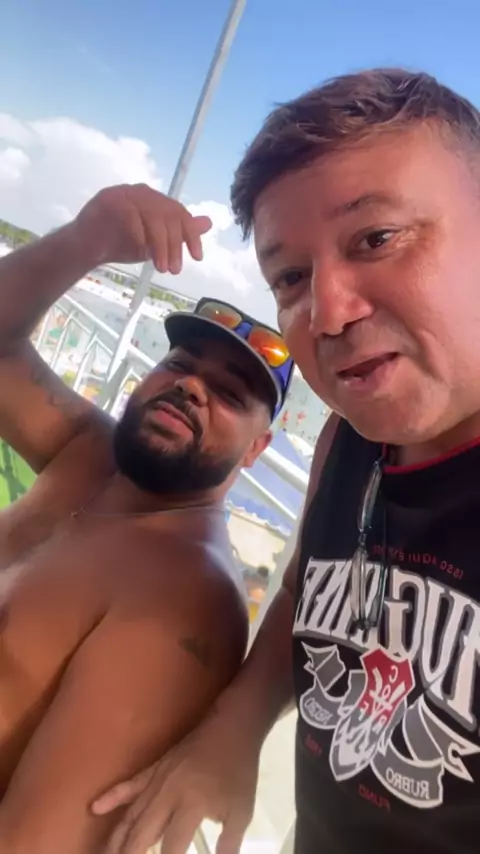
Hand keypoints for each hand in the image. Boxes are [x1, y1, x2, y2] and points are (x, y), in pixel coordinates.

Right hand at [72, 183, 211, 273]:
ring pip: (152, 215)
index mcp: (154, 200)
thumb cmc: (120, 244)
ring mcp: (124, 193)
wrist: (86, 249)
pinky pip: (130, 215)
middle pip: (168, 214)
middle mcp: (141, 193)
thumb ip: (178, 233)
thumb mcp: (155, 243)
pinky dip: (139, 235)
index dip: (191, 235)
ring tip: (161, 267)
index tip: (197, 258)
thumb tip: (208, 223)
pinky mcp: (108, 199)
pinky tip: (141, 252)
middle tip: (174, 270)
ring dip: (160, 245)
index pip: (180, 213)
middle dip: (175, 245)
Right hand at [92, 711, 259, 853]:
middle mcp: (168, 795)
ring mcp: (158, 780)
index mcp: (191, 807)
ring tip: (105, 853)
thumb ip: (229, 845)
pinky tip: (96, 807)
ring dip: (117, 838)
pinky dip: (113, 796)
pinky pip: (130, 784)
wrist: (231, 728)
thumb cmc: (238, 771)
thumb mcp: (241, 812)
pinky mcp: (155, 767)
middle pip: (142, 835)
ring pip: (132, 815)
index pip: (171, 848)